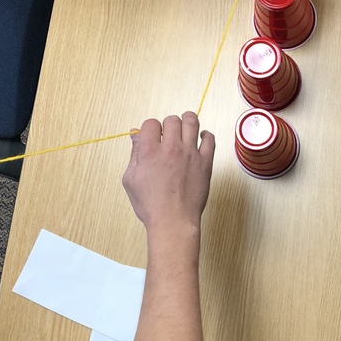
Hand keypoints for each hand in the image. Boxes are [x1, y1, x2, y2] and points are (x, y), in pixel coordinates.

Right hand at [122, 112, 214, 233]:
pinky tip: (201, 139)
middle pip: (171, 120)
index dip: (150, 128)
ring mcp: (190, 153)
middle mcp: (170, 148)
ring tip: (185, 128)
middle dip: (167, 125)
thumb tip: (135, 135)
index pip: (150, 123)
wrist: (173, 220)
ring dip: (187, 121)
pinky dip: (206, 135)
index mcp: (149, 151)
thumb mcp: (130, 180)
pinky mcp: (205, 162)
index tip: (153, 137)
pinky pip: (210, 139)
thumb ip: (134, 154)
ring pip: (191, 121)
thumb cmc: (150, 205)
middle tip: (168, 135)